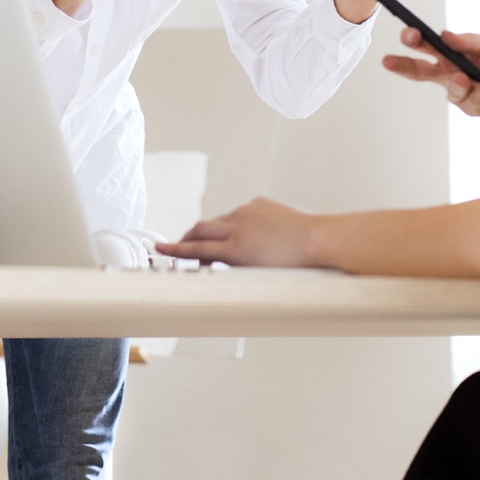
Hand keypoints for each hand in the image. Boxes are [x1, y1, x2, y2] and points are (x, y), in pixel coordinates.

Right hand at [155, 198, 321, 266]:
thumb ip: (232, 271)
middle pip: (200, 230)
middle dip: (186, 238)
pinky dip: (235, 222)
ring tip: (214, 243)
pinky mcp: (259, 204)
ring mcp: (248, 212)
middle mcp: (238, 227)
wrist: (318, 240)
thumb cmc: (295, 264)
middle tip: (178, 245)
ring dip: (212, 232)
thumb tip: (216, 272)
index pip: (196, 250)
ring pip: (219, 221)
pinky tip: (244, 231)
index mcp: (236, 248)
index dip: (175, 251)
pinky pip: (239, 213)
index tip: (160, 250)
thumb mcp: (256, 275)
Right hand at [383, 29, 479, 139]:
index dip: (414, 40)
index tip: (408, 32)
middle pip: (420, 71)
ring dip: (455, 81)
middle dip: (403, 64)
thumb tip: (445, 35)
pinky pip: (472, 99)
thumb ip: (469, 41)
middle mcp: (451, 74)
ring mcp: (461, 93)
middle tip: (389, 60)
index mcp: (452, 55)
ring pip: (448, 87)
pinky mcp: (474, 108)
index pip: (426, 47)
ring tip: (463, 76)